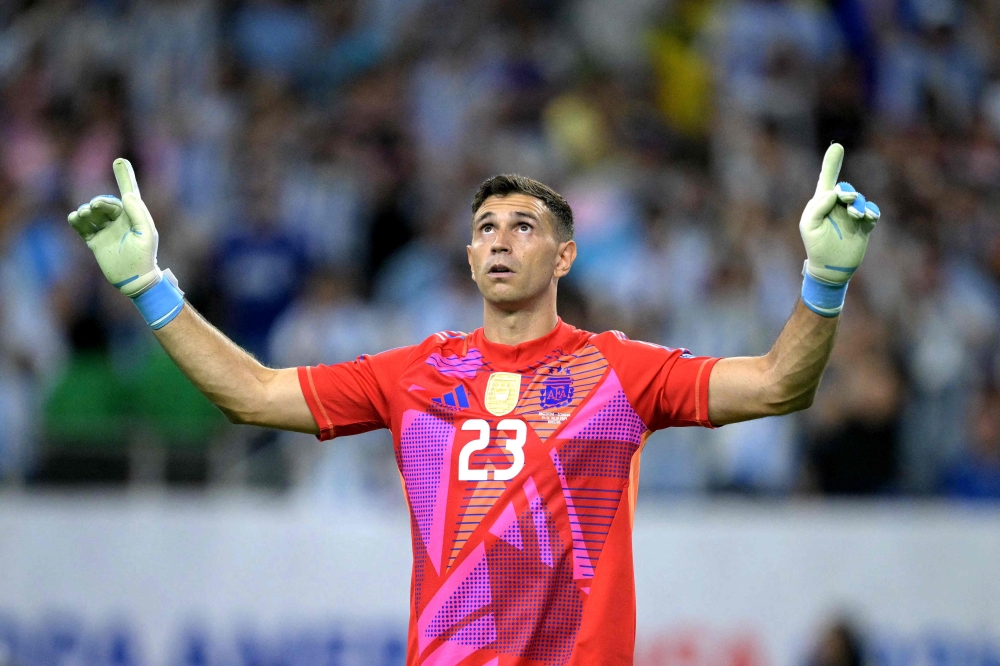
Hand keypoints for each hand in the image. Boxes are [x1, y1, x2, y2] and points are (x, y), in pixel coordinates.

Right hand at [68, 159, 161, 296]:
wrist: (135, 280)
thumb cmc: (145, 257)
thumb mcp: (146, 234)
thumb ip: (138, 213)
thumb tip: (127, 195)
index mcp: (134, 217)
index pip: (128, 192)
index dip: (124, 177)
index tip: (119, 161)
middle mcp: (119, 221)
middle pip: (105, 204)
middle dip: (99, 202)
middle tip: (95, 206)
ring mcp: (106, 231)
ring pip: (92, 214)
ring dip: (87, 210)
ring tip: (84, 213)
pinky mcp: (95, 242)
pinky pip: (82, 228)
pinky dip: (76, 221)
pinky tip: (75, 217)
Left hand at [799, 143, 879, 284]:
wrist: (830, 268)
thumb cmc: (815, 246)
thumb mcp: (809, 226)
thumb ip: (817, 207)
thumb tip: (833, 193)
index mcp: (822, 203)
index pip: (827, 179)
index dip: (832, 163)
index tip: (837, 147)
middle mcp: (838, 206)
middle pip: (845, 189)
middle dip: (847, 192)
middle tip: (845, 200)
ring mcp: (852, 215)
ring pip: (859, 200)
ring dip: (858, 204)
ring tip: (855, 215)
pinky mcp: (864, 225)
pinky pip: (872, 212)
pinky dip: (871, 212)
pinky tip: (867, 217)